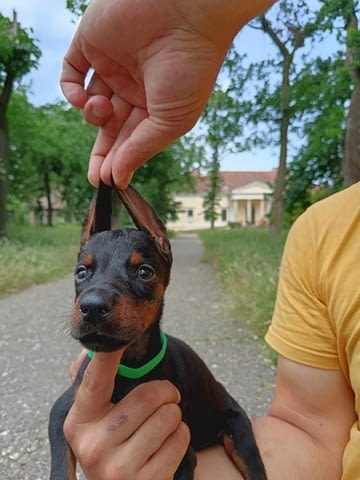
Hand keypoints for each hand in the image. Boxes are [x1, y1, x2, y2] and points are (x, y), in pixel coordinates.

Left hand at [61, 0, 272, 187]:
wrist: (188, 13)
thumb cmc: (190, 70)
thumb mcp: (170, 121)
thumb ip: (141, 149)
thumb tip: (118, 179)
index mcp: (155, 105)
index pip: (131, 138)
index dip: (119, 160)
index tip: (109, 182)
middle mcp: (133, 87)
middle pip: (109, 127)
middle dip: (102, 152)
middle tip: (96, 176)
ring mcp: (111, 65)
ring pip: (90, 104)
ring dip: (91, 116)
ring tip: (104, 109)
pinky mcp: (91, 43)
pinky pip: (71, 73)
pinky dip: (70, 92)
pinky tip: (82, 100)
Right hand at [64, 351, 189, 479]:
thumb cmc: (111, 448)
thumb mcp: (95, 421)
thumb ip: (94, 386)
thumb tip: (91, 351)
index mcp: (79, 422)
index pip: (95, 381)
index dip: (108, 356)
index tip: (120, 336)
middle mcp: (93, 445)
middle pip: (147, 396)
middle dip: (166, 391)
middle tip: (168, 396)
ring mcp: (118, 468)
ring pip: (168, 417)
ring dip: (174, 414)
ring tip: (164, 423)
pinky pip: (180, 439)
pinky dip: (181, 434)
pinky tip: (167, 443)